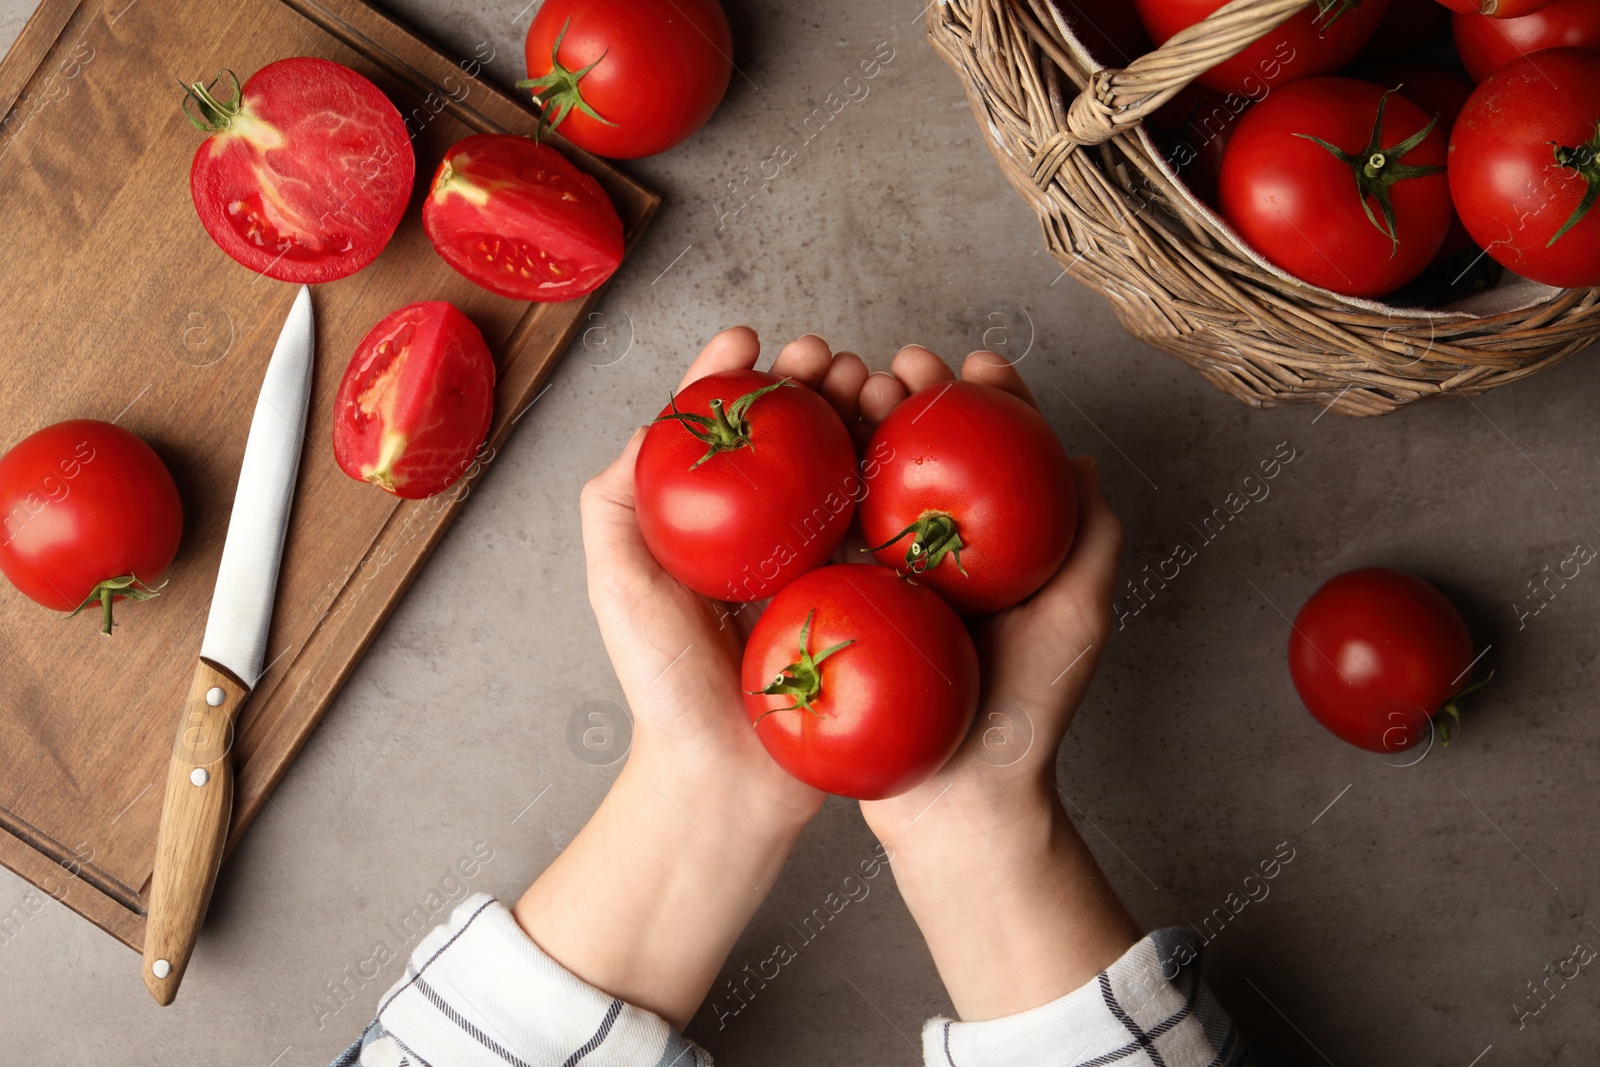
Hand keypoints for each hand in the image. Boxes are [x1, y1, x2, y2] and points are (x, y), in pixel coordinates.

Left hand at [579, 326, 867, 824]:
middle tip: (830, 360)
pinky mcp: (870, 600)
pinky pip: (891, 531)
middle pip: (799, 435)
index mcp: (713, 522)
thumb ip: (615, 500)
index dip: (740, 373)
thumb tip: (657, 421)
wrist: (725, 782)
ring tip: (873, 386)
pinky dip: (903, 481)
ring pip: (850, 467)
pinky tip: (909, 447)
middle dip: (817, 380)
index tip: (754, 340)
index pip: (728, 426)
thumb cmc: (663, 686)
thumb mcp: (617, 581)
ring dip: (866, 414)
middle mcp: (770, 534)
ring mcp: (825, 565)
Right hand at [855, 345, 1140, 1020]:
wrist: (957, 805)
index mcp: (1000, 549)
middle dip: (911, 395)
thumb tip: (1081, 459)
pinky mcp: (843, 605)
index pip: (996, 454)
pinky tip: (807, 452)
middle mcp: (942, 554)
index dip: (987, 399)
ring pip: (872, 480)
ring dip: (860, 424)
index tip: (971, 363)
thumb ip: (1090, 541)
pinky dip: (818, 485)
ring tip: (849, 387)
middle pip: (925, 454)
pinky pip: (829, 533)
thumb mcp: (1078, 620)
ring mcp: (889, 579)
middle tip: (895, 366)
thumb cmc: (1026, 715)